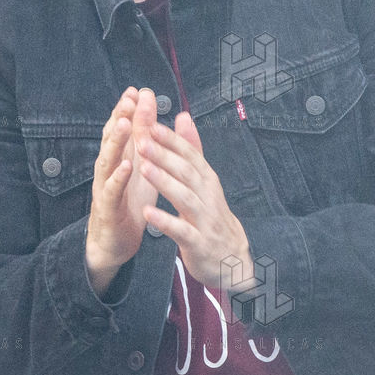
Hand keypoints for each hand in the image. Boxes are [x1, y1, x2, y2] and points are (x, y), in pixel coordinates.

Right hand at [85, 87, 160, 295]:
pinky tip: (126, 167)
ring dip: (115, 142)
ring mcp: (104, 187)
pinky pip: (110, 191)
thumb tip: (149, 113)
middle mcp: (108, 169)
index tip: (137, 91)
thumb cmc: (128, 203)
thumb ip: (143, 144)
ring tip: (124, 124)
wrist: (114, 243)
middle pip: (111, 139)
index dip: (127, 110)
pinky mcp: (106, 208)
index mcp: (119, 159)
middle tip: (128, 99)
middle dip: (119, 118)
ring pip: (107, 160)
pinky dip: (117, 178)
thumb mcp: (141, 170)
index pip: (121, 130)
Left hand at [137, 111, 252, 289]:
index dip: (171, 139)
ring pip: (185, 198)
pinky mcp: (199, 243)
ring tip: (143, 168)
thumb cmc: (212, 216)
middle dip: (164, 155)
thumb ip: (192, 149)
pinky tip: (148, 213)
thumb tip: (183, 116)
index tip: (151, 123)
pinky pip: (182, 231)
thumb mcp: (205, 181)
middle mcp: (208, 197)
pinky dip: (165, 222)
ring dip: (164, 182)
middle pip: (187, 172)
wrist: (232, 259)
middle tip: (142, 140)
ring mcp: (205, 221)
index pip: (190, 154)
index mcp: (207, 180)